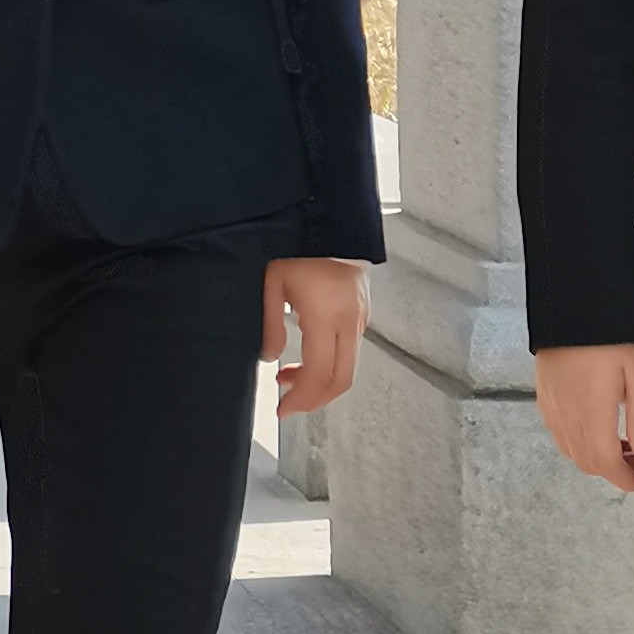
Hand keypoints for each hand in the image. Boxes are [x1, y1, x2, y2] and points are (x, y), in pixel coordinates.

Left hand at [262, 254, 363, 414]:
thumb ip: (270, 324)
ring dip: (320, 383)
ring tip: (288, 378)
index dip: (302, 398)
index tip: (283, 410)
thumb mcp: (273, 283)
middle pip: (341, 380)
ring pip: (348, 369)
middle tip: (288, 405)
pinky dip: (330, 365)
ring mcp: (361, 320)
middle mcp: (350, 323)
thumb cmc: (299, 248)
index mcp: (326, 316)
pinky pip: (350, 352)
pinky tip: (306, 358)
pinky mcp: (363, 315)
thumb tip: (270, 359)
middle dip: (314, 400)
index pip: (320, 374)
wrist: (335, 224)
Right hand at [537, 341, 633, 493]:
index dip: (626, 481)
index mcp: (592, 412)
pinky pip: (558, 433)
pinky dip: (578, 443)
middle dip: (613, 470)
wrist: (573, 300)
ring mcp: (550, 404)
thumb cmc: (612, 332)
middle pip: (586, 463)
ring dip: (595, 457)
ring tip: (619, 441)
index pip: (606, 464)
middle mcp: (566, 414)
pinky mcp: (542, 394)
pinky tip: (594, 425)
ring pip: (570, 451)